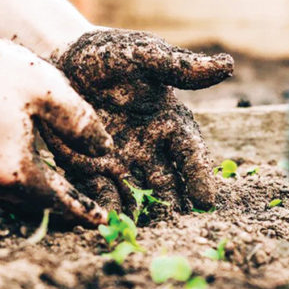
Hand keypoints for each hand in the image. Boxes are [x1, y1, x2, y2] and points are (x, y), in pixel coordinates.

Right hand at [0, 28, 112, 224]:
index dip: (84, 210)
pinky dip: (24, 187)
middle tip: (91, 212)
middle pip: (38, 207)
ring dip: (43, 200)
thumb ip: (81, 123)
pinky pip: (1, 186)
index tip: (104, 221)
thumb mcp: (47, 89)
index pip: (60, 201)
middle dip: (66, 210)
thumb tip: (104, 149)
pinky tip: (36, 174)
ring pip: (18, 200)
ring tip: (69, 196)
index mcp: (15, 171)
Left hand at [42, 28, 233, 212]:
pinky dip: (107, 209)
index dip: (199, 177)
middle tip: (179, 229)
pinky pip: (102, 194)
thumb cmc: (109, 54)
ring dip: (143, 215)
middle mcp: (150, 149)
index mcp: (170, 124)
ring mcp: (121, 163)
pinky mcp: (90, 170)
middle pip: (168, 184)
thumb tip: (228, 65)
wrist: (60, 59)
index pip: (191, 155)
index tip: (206, 201)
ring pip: (138, 196)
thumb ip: (180, 66)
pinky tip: (110, 224)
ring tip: (146, 234)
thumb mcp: (144, 55)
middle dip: (174, 207)